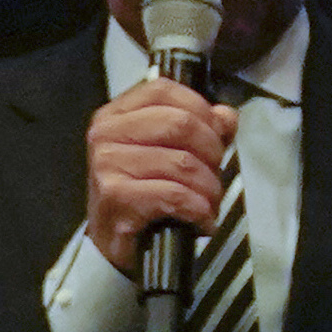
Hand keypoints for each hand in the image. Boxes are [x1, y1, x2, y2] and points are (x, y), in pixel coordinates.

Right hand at [81, 77, 235, 276]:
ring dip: (209, 187)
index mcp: (117, 114)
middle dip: (212, 152)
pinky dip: (199, 209)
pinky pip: (175, 194)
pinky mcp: (115, 196)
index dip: (201, 109)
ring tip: (208, 201)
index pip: (164, 90)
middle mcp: (106, 134)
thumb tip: (225, 116)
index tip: (216, 134)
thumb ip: (203, 126)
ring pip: (183, 163)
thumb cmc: (146, 191)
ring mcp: (107, 164)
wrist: (116, 241)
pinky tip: (200, 218)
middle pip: (181, 124)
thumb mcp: (173, 150)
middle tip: (214, 174)